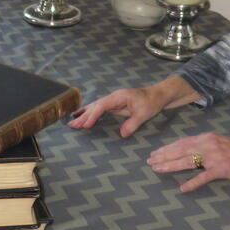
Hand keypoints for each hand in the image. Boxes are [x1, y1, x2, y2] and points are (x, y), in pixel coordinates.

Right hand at [69, 76, 199, 137]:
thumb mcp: (144, 114)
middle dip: (83, 116)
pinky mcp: (114, 105)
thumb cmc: (151, 102)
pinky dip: (90, 113)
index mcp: (118, 97)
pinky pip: (99, 109)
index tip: (86, 125)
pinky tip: (83, 117)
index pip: (102, 106)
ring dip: (84, 115)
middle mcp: (113, 97)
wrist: (157, 95)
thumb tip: (122, 134)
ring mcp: (113, 100)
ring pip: (95, 107)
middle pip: (95, 106)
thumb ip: (132, 123)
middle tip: (72, 126)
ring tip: (72, 123)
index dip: (93, 115)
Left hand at [148, 133, 229, 193]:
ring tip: (158, 170)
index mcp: (206, 138)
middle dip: (163, 156)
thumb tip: (186, 150)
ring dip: (171, 166)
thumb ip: (204, 146)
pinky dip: (193, 182)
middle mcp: (208, 144)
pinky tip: (183, 188)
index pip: (182, 142)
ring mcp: (215, 157)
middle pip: (181, 150)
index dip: (167, 148)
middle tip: (150, 162)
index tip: (154, 153)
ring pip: (188, 161)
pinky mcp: (223, 169)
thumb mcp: (220, 143)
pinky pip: (205, 177)